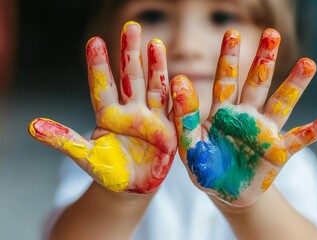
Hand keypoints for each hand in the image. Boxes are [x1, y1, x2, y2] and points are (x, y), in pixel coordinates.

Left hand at [29, 21, 176, 193]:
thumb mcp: (84, 156)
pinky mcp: (168, 129)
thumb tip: (32, 126)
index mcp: (109, 115)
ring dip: (156, 67)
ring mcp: (151, 118)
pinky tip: (178, 78)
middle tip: (131, 27)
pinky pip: (173, 111)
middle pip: (131, 78)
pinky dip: (176, 96)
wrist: (132, 186)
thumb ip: (63, 139)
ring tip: (156, 44)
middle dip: (131, 54)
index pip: (103, 86)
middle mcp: (131, 111)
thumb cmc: (108, 170)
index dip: (98, 66)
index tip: (94, 42)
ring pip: (154, 87)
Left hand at [171, 29, 316, 206]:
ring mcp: (264, 132)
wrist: (224, 192)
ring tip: (308, 64)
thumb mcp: (189, 144)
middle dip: (264, 60)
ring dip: (294, 86)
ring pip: (281, 104)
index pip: (225, 81)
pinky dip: (316, 130)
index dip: (228, 58)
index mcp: (222, 113)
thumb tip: (178, 80)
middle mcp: (246, 116)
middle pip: (257, 84)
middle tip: (272, 34)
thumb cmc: (204, 166)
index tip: (232, 33)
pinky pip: (300, 139)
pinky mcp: (278, 152)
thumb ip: (185, 117)